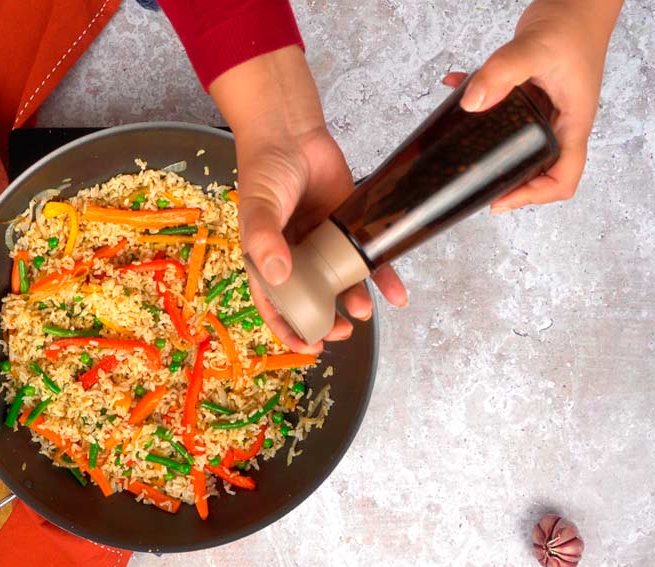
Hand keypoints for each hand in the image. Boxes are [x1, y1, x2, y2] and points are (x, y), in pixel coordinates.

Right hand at [210, 47, 406, 353]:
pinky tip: (396, 294)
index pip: (274, 303)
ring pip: (341, 282)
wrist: (292, 131)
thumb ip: (263, 239)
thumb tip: (277, 275)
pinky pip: (367, 256)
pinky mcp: (348, 227)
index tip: (307, 347)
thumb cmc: (265, 169)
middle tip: (340, 331)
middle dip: (326, 320)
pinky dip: (383, 276)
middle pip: (311, 299)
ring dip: (354, 300)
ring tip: (364, 311)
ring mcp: (323, 243)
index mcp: (266, 258)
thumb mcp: (257, 206)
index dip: (288, 328)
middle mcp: (295, 256)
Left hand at [447, 0, 622, 212]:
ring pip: (519, 145)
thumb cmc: (571, 22)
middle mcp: (560, 121)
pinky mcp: (529, 94)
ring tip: (461, 150)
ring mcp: (545, 109)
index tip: (501, 199)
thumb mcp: (534, 48)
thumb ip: (502, 73)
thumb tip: (472, 103)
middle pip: (540, 169)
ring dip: (491, 148)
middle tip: (475, 182)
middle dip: (509, 181)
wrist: (575, 0)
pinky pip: (502, 112)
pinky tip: (456, 90)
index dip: (534, 196)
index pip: (563, 177)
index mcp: (572, 122)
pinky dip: (479, 106)